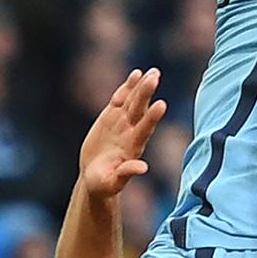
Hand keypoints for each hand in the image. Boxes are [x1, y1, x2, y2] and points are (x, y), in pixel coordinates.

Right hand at [79, 67, 167, 200]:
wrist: (95, 178)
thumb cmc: (103, 185)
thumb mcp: (111, 182)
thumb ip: (126, 173)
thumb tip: (143, 168)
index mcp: (132, 148)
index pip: (144, 129)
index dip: (152, 117)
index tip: (161, 104)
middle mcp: (130, 132)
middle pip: (139, 110)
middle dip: (146, 93)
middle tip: (155, 77)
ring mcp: (122, 123)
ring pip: (132, 101)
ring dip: (141, 87)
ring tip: (151, 72)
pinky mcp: (111, 117)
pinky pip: (120, 99)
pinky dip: (127, 87)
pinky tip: (136, 74)